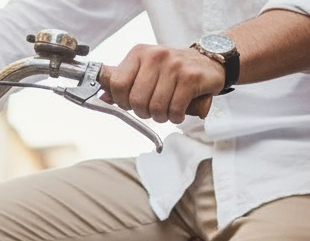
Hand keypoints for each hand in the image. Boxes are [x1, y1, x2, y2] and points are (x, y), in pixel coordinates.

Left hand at [98, 44, 225, 123]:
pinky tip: (180, 108)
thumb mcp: (144, 70)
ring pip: (156, 109)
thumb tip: (102, 97)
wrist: (208, 61)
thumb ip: (122, 83)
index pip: (117, 85)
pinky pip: (174, 111)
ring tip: (169, 105)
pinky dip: (177, 117)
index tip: (133, 103)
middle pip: (136, 102)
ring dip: (162, 116)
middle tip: (155, 106)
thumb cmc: (172, 71)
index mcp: (139, 53)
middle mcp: (155, 56)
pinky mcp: (190, 77)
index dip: (123, 102)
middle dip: (145, 112)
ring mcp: (174, 65)